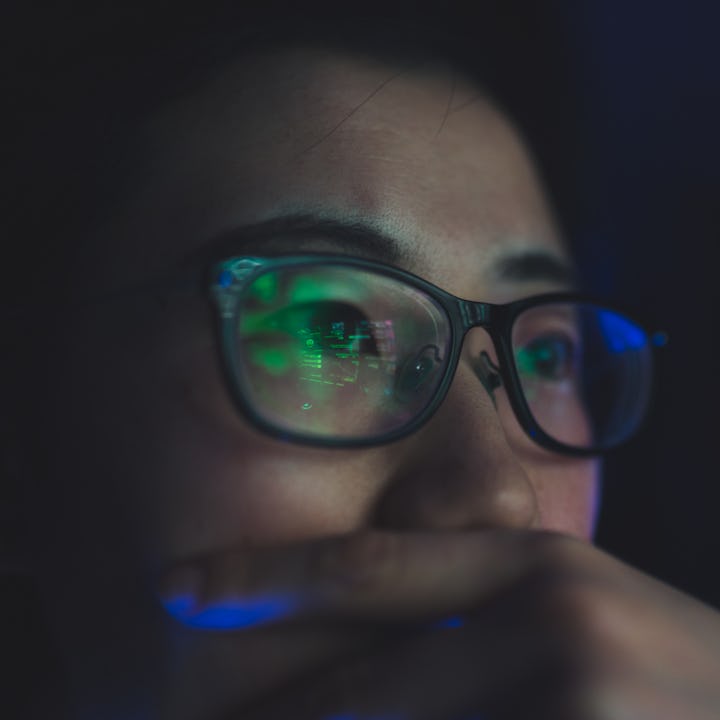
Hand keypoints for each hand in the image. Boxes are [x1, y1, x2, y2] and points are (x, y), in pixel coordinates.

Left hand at [159, 530, 719, 719]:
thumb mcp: (577, 610)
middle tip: (188, 716)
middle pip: (358, 688)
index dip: (259, 576)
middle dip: (270, 717)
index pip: (364, 566)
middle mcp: (549, 622)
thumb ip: (476, 610)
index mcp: (533, 564)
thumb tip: (357, 657)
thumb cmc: (671, 668)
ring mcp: (576, 702)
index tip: (176, 586)